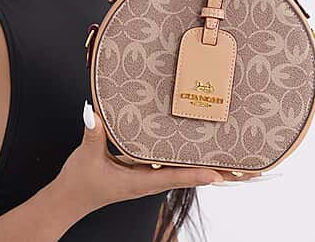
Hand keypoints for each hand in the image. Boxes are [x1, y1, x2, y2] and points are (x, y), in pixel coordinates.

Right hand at [51, 102, 224, 221]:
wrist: (69, 200)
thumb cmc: (79, 183)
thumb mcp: (85, 158)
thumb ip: (93, 135)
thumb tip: (95, 113)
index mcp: (139, 182)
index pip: (173, 177)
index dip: (196, 175)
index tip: (220, 173)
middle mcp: (148, 181)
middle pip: (188, 176)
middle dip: (217, 173)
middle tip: (244, 168)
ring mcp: (148, 177)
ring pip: (183, 173)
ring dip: (207, 168)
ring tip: (232, 161)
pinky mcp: (143, 172)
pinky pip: (172, 167)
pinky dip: (189, 164)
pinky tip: (197, 154)